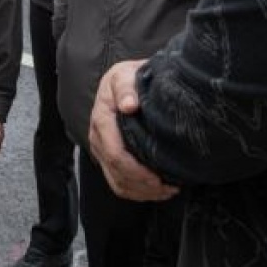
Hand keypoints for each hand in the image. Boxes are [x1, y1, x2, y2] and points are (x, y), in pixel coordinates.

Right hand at [89, 60, 179, 201]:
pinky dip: (137, 192)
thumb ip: (126, 88)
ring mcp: (102, 149)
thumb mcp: (125, 75)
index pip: (115, 153)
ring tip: (166, 191)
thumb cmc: (127, 78)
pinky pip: (118, 182)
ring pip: (117, 182)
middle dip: (143, 185)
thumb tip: (129, 104)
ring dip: (142, 192)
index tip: (158, 177)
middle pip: (116, 172)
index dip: (136, 171)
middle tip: (169, 188)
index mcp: (101, 119)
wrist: (122, 81)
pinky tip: (156, 190)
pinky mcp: (108, 157)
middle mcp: (98, 137)